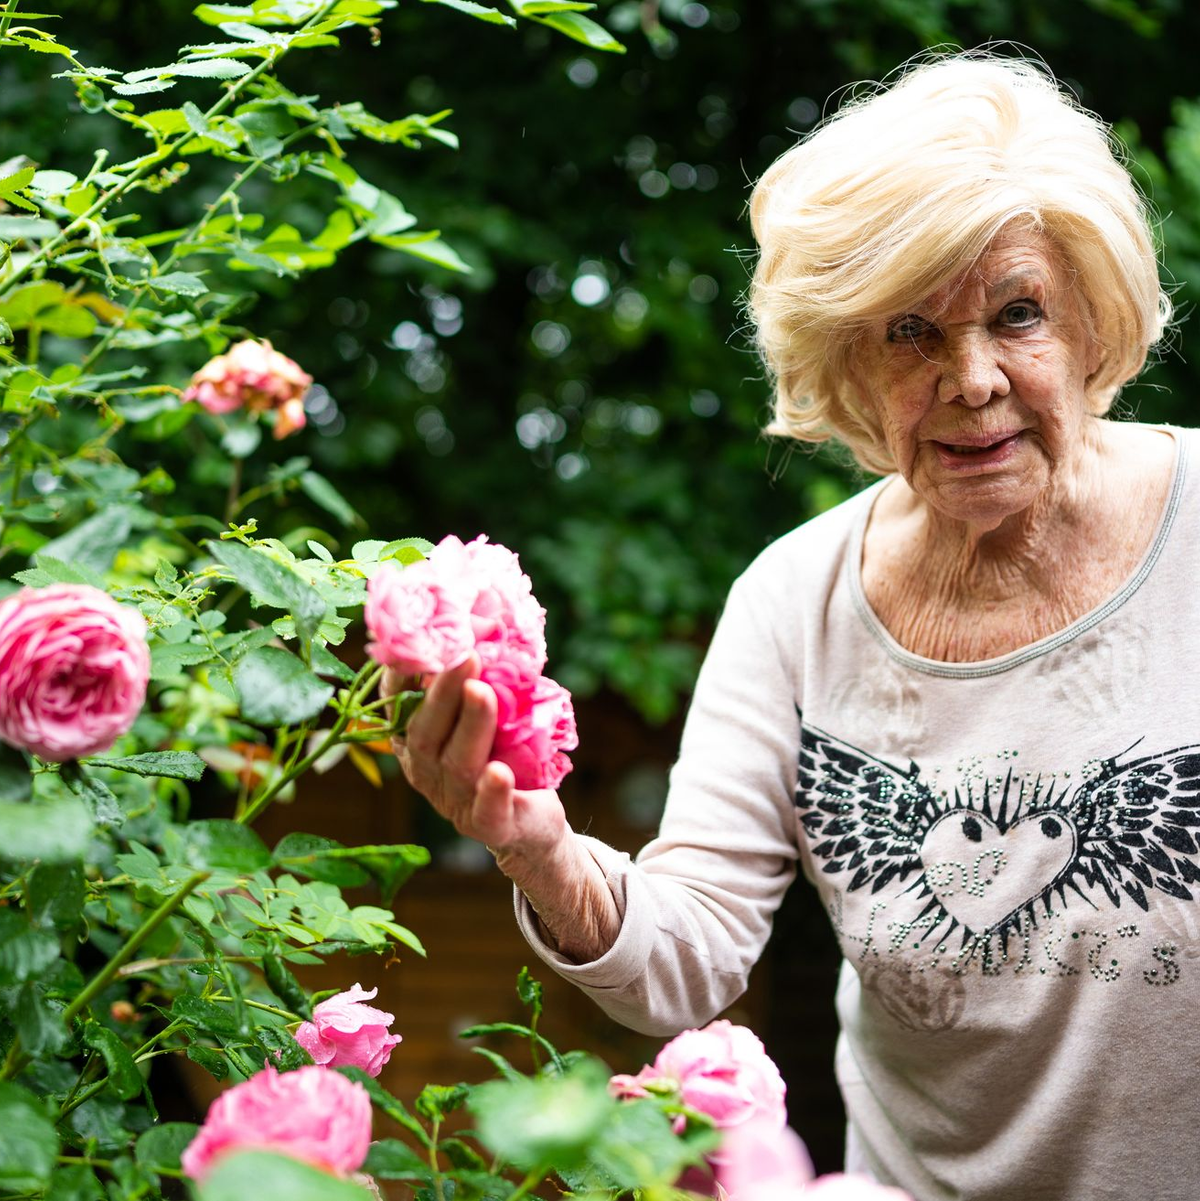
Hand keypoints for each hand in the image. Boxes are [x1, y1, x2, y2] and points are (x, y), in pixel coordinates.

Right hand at [385, 653, 566, 856]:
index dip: (400, 678)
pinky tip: (499, 772)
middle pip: (426, 733)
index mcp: (417, 743)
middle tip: (465, 655)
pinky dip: (492, 792)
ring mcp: (456, 803)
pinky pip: (487, 812)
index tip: (411, 643)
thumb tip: (482, 618)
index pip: (397, 708)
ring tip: (483, 692)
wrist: (532, 821)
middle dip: (443, 693)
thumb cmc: (504, 754)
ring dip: (471, 725)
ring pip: (457, 764)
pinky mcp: (491, 827)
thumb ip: (477, 678)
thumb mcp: (485, 715)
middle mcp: (427, 772)